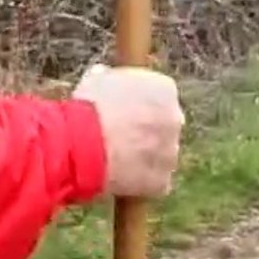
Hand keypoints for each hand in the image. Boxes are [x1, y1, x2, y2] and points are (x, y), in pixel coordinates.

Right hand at [72, 63, 184, 197]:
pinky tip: (119, 179)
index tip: (124, 111)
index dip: (140, 104)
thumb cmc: (89, 107)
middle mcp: (176, 119)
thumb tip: (103, 76)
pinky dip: (140, 182)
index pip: (160, 95)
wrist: (83, 143)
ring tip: (114, 160)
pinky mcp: (163, 181)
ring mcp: (172, 152)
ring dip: (144, 157)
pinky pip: (154, 182)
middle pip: (164, 125)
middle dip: (146, 131)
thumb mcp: (96, 79)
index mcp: (165, 89)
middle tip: (121, 136)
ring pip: (161, 155)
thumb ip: (110, 78)